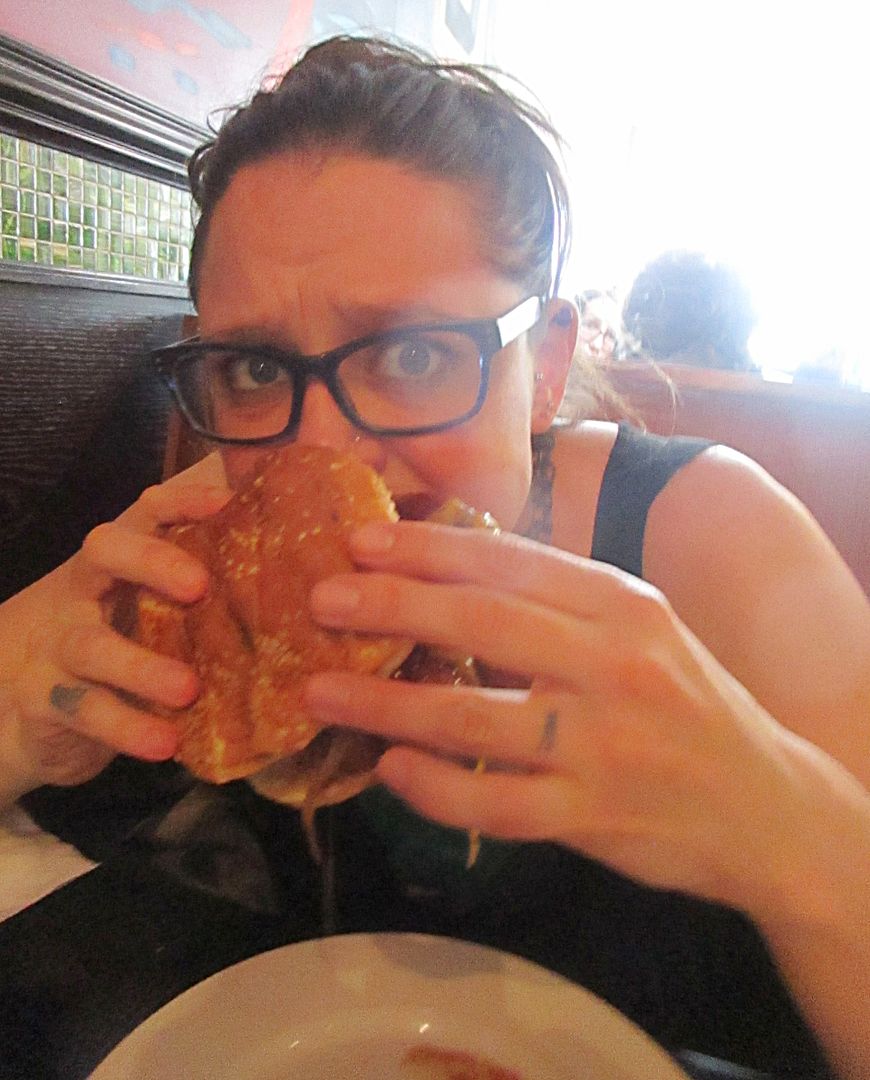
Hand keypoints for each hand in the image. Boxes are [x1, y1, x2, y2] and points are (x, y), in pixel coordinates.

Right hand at [4, 466, 229, 795]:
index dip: (182, 501)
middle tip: (199, 586)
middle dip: (151, 561)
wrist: (27, 711)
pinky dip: (125, 726)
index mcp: (115, 563)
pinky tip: (164, 743)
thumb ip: (200, 603)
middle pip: (102, 550)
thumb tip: (300, 596)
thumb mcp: (148, 616)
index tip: (229, 504)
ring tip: (188, 688)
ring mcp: (54, 643)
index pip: (143, 512)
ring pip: (91, 643)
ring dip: (141, 665)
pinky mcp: (42, 699)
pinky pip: (83, 709)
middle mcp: (80, 590)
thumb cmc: (116, 650)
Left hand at [303, 519, 857, 919]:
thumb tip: (449, 576)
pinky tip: (388, 770)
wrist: (766, 805)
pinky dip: (434, 788)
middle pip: (485, 623)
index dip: (429, 549)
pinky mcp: (591, 816)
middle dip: (393, 605)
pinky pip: (494, 805)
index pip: (512, 563)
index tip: (363, 539)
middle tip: (321, 598)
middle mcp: (615, 665)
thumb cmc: (688, 702)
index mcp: (624, 605)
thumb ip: (561, 605)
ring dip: (386, 702)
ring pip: (474, 718)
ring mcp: (602, 746)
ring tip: (321, 690)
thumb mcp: (642, 631)